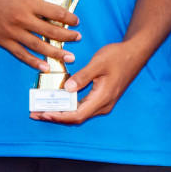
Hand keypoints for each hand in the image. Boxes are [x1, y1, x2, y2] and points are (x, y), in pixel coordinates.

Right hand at [0, 0, 80, 72]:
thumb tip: (47, 9)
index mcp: (28, 2)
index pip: (55, 12)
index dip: (68, 18)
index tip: (76, 22)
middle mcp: (22, 18)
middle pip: (50, 31)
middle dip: (67, 36)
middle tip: (78, 39)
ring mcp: (12, 31)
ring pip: (39, 45)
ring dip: (56, 52)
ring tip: (69, 57)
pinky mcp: (2, 40)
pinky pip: (21, 53)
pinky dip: (34, 61)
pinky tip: (45, 66)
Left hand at [34, 40, 149, 125]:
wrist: (135, 53)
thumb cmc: (118, 56)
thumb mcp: (99, 63)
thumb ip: (83, 76)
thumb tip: (67, 89)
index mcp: (102, 98)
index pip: (77, 115)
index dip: (59, 116)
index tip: (44, 113)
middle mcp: (103, 105)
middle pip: (76, 117)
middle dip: (55, 116)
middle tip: (35, 113)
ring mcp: (103, 103)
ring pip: (79, 113)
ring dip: (60, 112)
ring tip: (42, 109)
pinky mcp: (101, 98)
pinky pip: (82, 107)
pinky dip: (68, 106)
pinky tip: (58, 102)